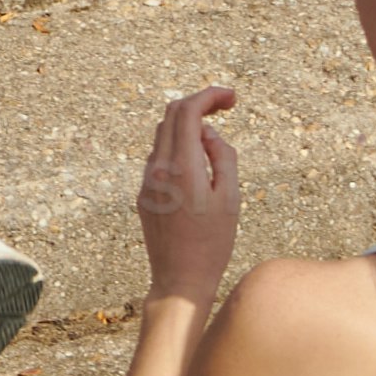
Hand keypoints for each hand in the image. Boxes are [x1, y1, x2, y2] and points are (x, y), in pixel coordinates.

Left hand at [135, 86, 242, 304]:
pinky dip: (178, 149)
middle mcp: (157, 170)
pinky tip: (197, 166)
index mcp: (181, 167)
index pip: (187, 111)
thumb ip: (223, 156)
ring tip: (215, 141)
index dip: (210, 95)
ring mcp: (146, 182)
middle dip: (199, 104)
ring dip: (188, 127)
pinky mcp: (143, 195)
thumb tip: (208, 133)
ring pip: (163, 136)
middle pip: (171, 115)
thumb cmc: (213, 243)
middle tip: (227, 106)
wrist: (180, 279)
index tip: (232, 98)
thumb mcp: (230, 197)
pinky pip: (159, 159)